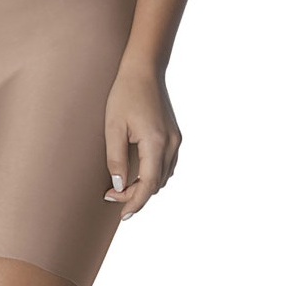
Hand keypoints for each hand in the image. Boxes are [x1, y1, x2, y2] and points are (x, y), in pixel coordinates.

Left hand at [103, 67, 181, 219]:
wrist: (144, 70)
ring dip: (145, 186)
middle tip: (110, 196)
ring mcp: (176, 140)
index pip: (148, 184)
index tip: (122, 215)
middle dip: (136, 195)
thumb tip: (119, 187)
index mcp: (156, 142)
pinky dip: (153, 175)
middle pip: (156, 184)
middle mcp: (171, 144)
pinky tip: (137, 174)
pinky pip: (167, 164)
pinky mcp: (175, 135)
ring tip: (121, 188)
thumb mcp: (113, 127)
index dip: (135, 202)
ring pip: (163, 176)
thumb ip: (116, 159)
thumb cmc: (124, 95)